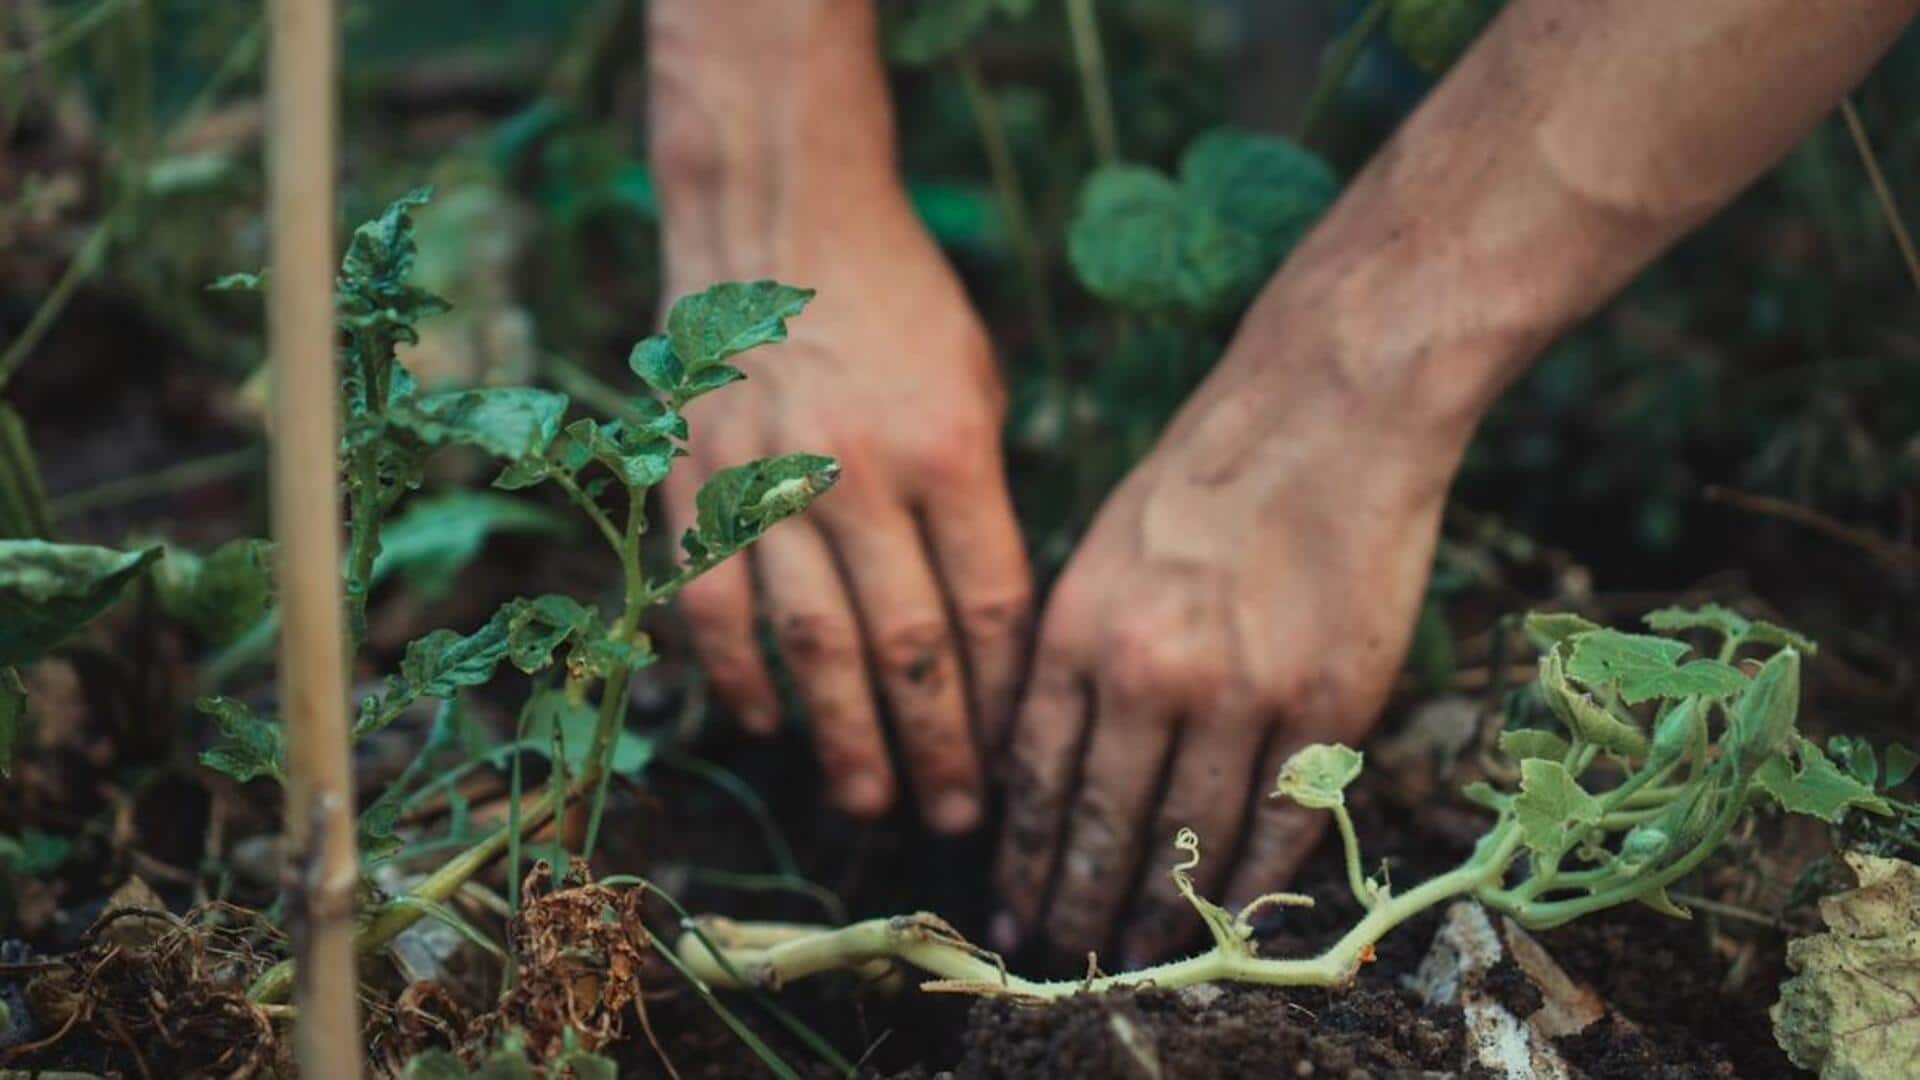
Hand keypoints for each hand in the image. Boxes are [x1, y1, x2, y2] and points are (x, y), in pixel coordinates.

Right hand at [661, 193, 1030, 833]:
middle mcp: (861, 474)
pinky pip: (716, 603)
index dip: (1003, 698)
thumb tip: (991, 626)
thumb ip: (984, 499)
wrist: (777, 217)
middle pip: (908, 647)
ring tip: (871, 801)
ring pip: (812, 645)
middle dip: (938, 747)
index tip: (1017, 758)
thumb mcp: (977, 383)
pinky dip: (741, 675)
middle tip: (954, 820)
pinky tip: (768, 726)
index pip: (989, 608)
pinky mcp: (697, 482)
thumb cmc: (899, 304)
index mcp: (951, 449)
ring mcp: (770, 481)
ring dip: (843, 737)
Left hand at [992, 274, 1486, 965]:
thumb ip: (1070, 656)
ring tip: (1139, 953)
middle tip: (1062, 952)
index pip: (1035, 779)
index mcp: (1077, 628)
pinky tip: (1231, 919)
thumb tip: (1042, 764)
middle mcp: (1148, 672)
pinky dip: (1253, 884)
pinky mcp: (1328, 704)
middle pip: (1101, 826)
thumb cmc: (1206, 472)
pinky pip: (1281, 825)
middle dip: (1076, 903)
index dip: (1023, 858)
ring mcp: (1243, 694)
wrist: (1329, 407)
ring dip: (1160, 912)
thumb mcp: (1100, 550)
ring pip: (1189, 842)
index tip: (1011, 908)